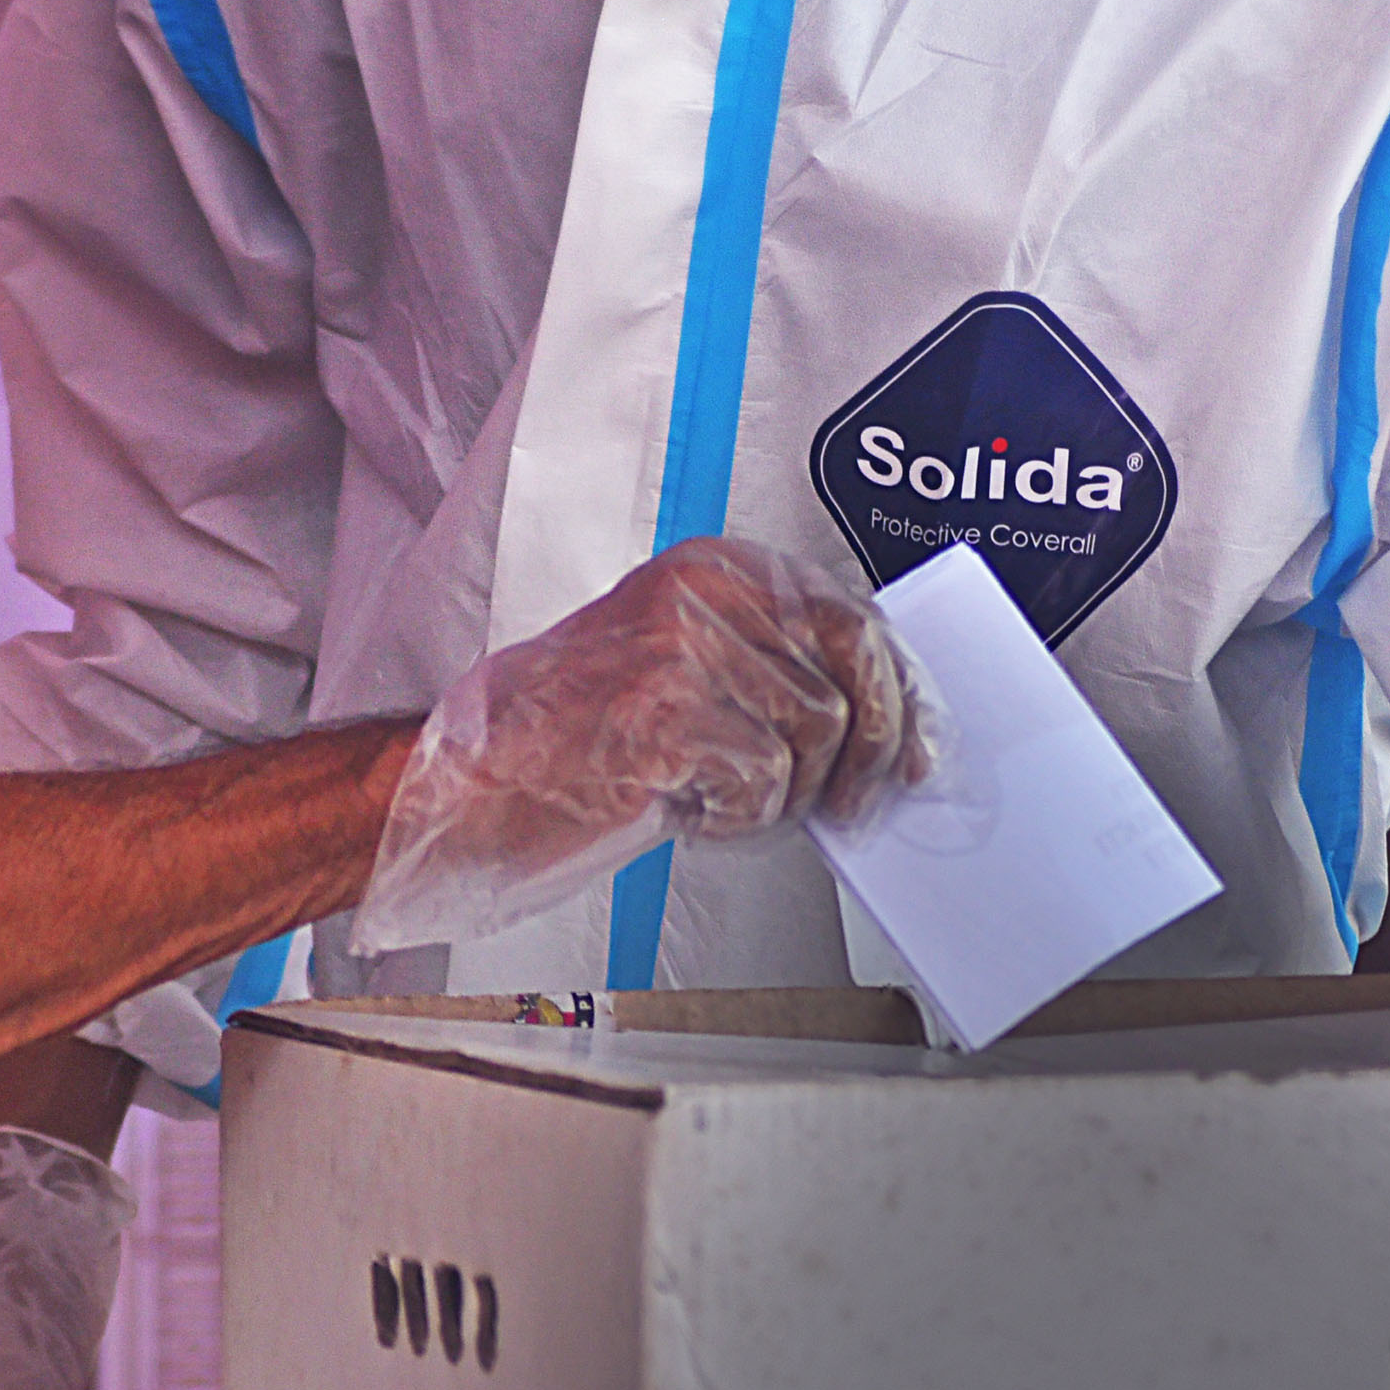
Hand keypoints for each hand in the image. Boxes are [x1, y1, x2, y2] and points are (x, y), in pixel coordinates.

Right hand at [349, 536, 930, 953]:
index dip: (901, 694)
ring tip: (712, 794)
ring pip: (816, 740)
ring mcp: (687, 651)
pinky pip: (764, 787)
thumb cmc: (571, 735)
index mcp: (715, 569)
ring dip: (781, 793)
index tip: (915, 749)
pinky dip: (735, 820)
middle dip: (874, 749)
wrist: (473, 779)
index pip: (853, 617)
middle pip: (854, 672)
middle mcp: (705, 594)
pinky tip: (680, 806)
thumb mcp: (682, 666)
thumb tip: (877, 718)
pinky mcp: (673, 718)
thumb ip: (771, 668)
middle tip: (856, 803)